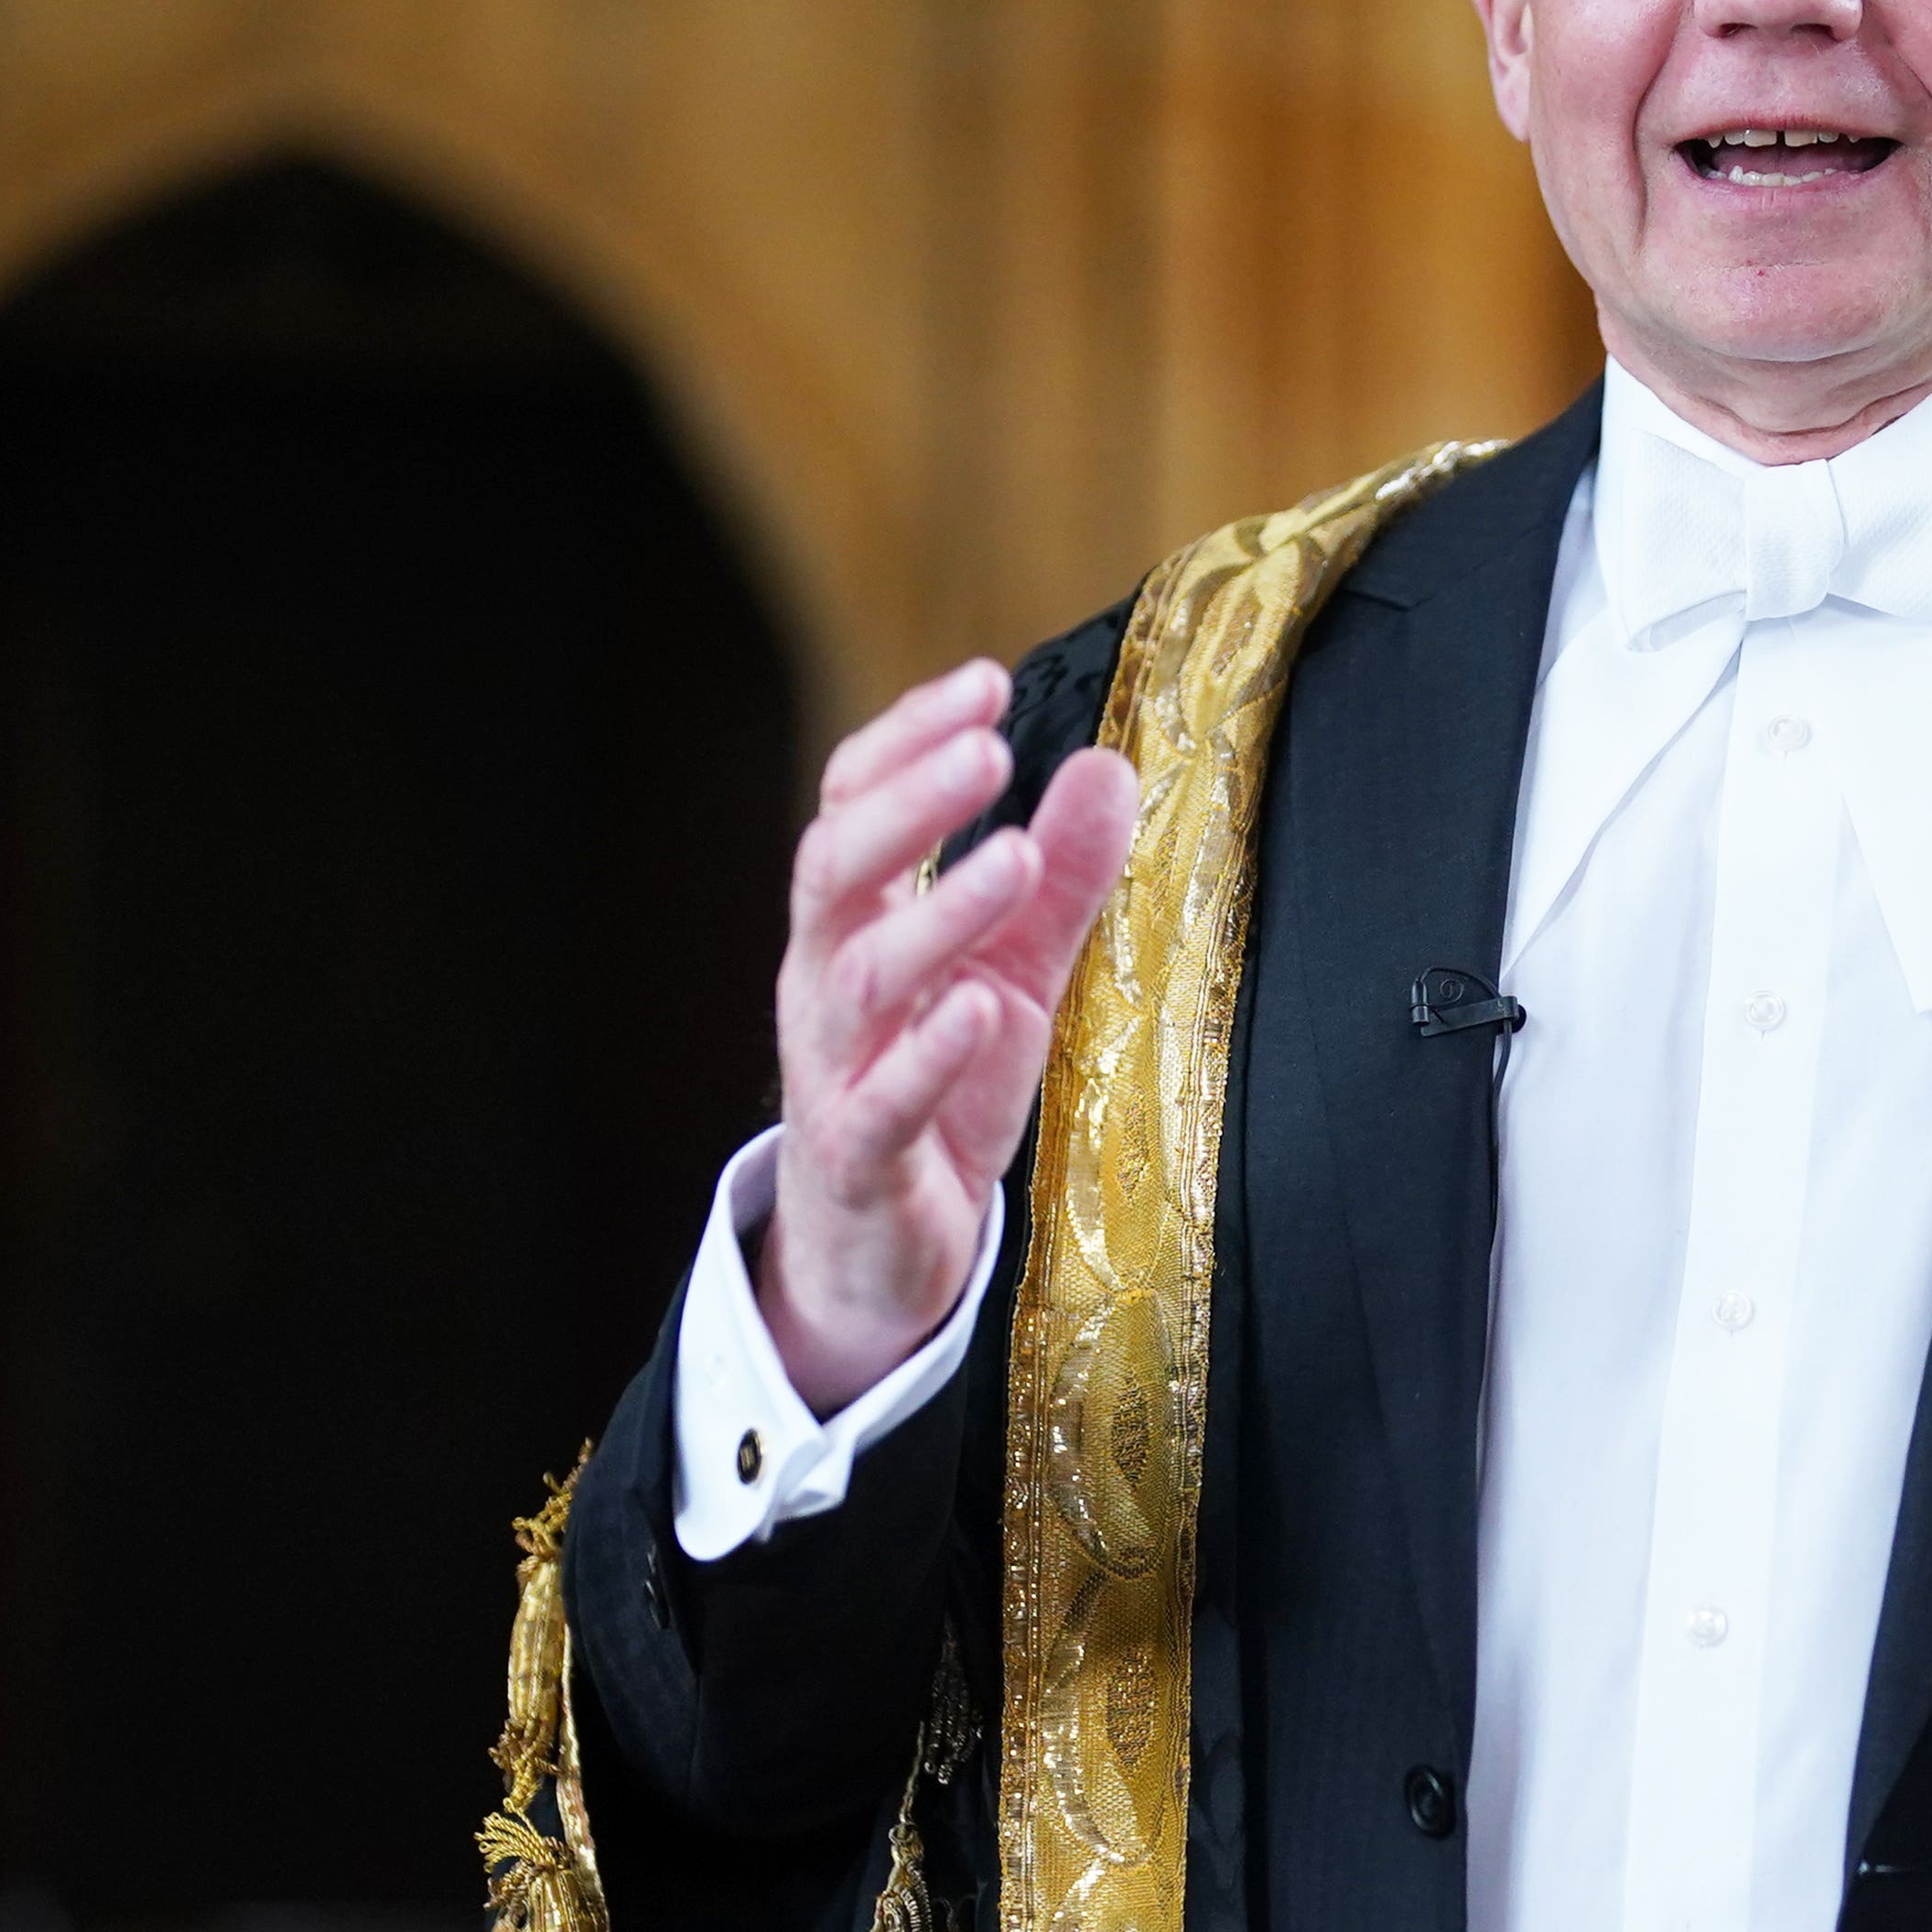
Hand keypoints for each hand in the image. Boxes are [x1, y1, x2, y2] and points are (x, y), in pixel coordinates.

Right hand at [757, 658, 1139, 1409]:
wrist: (879, 1249)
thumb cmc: (936, 1088)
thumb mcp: (1013, 971)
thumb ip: (1058, 878)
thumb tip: (1106, 764)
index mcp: (852, 924)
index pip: (851, 805)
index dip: (907, 740)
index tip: (982, 682)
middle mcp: (825, 984)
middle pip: (833, 871)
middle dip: (907, 805)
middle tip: (985, 749)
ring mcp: (834, 1072)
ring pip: (861, 980)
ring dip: (937, 914)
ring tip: (1012, 858)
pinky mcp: (861, 1158)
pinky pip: (881, 1102)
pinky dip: (929, 1054)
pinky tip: (982, 1009)